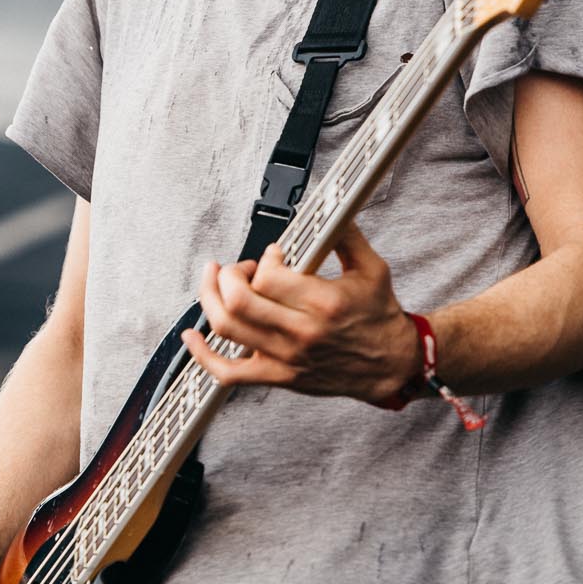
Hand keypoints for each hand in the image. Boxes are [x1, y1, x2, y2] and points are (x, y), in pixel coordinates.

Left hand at [180, 223, 418, 404]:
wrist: (390, 365)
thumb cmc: (379, 316)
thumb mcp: (373, 268)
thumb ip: (346, 235)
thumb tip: (327, 207)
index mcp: (324, 303)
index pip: (269, 275)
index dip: (264, 259)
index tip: (274, 255)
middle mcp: (301, 332)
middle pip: (239, 300)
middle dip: (229, 275)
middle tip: (240, 268)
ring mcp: (286, 357)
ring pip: (227, 327)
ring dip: (209, 299)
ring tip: (214, 282)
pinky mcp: (278, 376)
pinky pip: (228, 373)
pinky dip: (202, 355)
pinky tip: (192, 336)